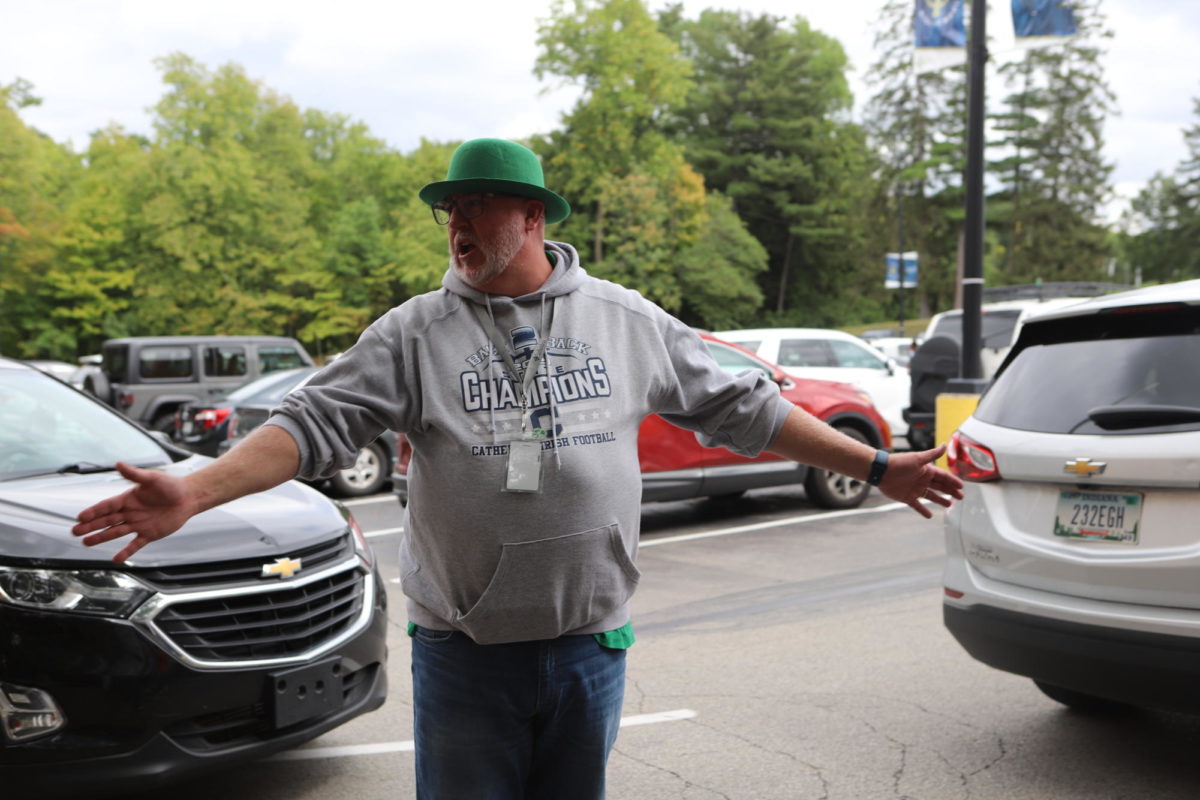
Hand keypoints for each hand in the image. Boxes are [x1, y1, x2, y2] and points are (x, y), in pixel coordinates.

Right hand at [71, 462, 198, 562]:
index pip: (107, 506)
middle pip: (106, 520)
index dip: (94, 511)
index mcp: (128, 499)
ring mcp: (138, 524)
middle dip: (91, 526)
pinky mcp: (149, 534)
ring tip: (86, 543)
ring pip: (116, 532)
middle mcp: (130, 512)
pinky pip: (135, 544)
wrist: (188, 497)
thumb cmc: (170, 485)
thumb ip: (134, 474)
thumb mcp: (152, 478)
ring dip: (101, 537)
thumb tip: (118, 463)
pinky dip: (126, 552)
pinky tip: (116, 559)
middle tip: (75, 532)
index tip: (80, 517)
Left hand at [877, 444, 964, 518]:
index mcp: (926, 471)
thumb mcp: (918, 458)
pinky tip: (930, 516)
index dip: (953, 481)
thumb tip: (945, 444)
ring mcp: (915, 489)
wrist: (881, 471)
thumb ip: (933, 454)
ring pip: (931, 496)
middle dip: (950, 491)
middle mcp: (922, 480)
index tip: (962, 487)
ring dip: (940, 500)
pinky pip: (917, 505)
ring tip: (949, 505)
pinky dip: (923, 510)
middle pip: (940, 487)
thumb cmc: (899, 463)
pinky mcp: (907, 497)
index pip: (944, 477)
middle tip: (960, 497)